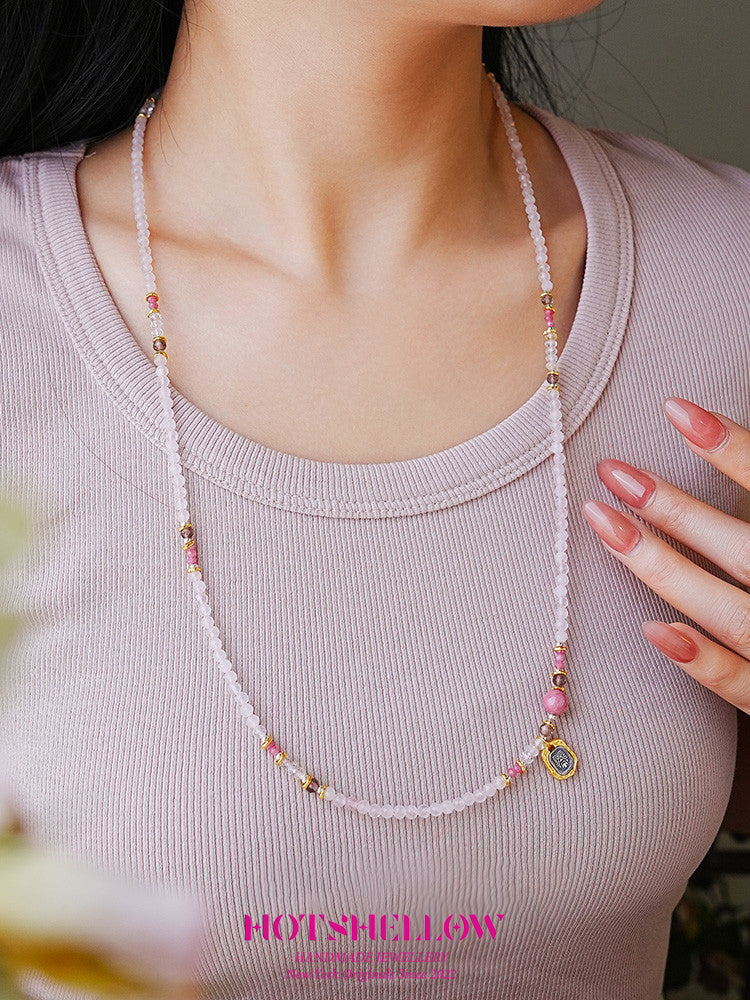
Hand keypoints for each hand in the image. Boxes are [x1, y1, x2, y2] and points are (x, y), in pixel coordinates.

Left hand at [581, 396, 749, 715]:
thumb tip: (731, 444)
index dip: (734, 449)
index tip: (676, 411)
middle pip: (744, 549)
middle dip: (676, 508)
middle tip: (614, 471)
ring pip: (731, 612)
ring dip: (664, 570)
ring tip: (604, 523)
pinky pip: (745, 686)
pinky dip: (704, 662)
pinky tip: (654, 629)